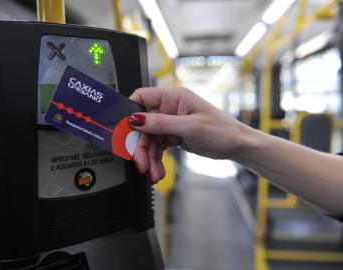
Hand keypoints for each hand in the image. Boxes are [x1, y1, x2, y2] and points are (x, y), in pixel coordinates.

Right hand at [129, 87, 248, 183]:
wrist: (237, 146)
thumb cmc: (222, 130)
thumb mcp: (190, 127)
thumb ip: (160, 123)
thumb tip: (135, 119)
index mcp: (173, 97)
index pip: (142, 97)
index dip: (130, 112)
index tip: (123, 131)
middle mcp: (169, 108)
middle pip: (143, 126)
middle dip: (141, 147)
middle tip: (141, 164)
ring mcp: (171, 123)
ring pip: (149, 140)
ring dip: (149, 158)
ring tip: (153, 173)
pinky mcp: (173, 136)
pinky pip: (158, 148)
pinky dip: (156, 160)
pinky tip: (158, 171)